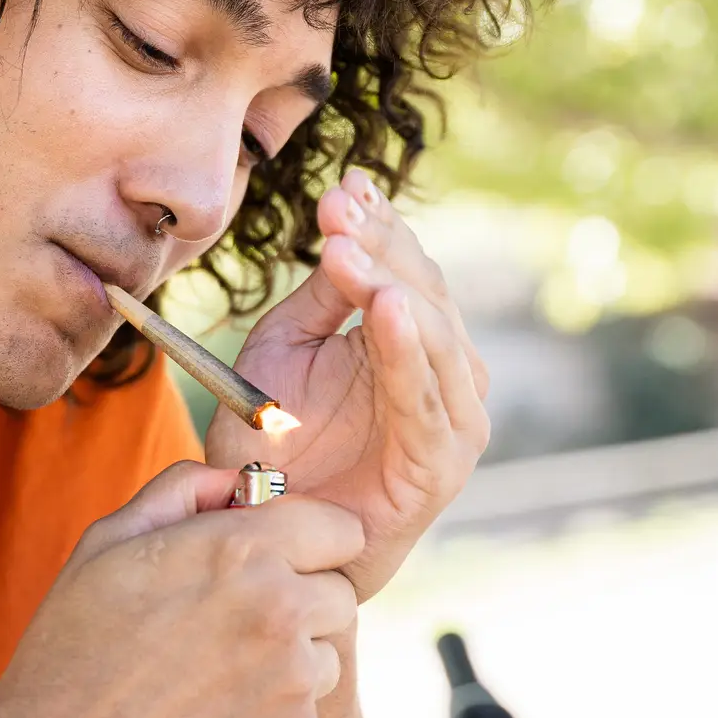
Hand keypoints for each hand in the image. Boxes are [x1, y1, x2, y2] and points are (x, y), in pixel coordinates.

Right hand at [0, 461, 362, 717]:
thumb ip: (182, 490)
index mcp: (239, 550)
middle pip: (339, 594)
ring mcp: (292, 683)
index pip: (340, 528)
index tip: (277, 559)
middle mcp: (280, 611)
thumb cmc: (71, 648)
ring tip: (210, 680)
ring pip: (325, 657)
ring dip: (288, 663)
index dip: (310, 541)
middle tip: (231, 625)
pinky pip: (307, 716)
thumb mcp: (107, 543)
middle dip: (299, 601)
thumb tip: (238, 480)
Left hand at [206, 168, 490, 600]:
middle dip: (381, 246)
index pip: (403, 268)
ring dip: (392, 287)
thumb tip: (347, 215)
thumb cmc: (273, 442)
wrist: (267, 533)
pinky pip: (425, 398)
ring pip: (432, 336)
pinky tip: (386, 309)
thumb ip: (321, 292)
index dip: (378, 224)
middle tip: (338, 208)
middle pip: (422, 292)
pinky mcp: (441, 462)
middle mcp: (442, 372)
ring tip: (350, 250)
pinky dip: (408, 352)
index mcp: (408, 339)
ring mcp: (451, 417)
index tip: (343, 185)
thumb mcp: (285, 348)